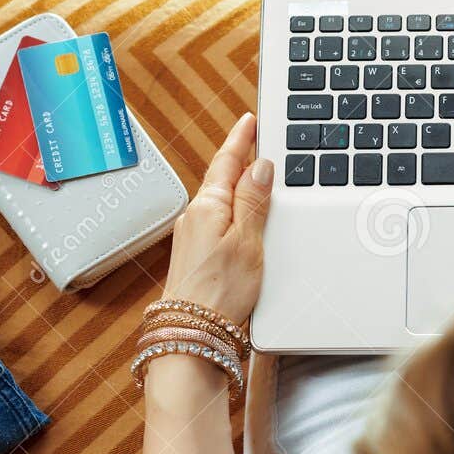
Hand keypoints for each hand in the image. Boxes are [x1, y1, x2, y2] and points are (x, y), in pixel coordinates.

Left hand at [159, 112, 272, 325]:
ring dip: (240, 186)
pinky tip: (247, 218)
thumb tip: (260, 165)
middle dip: (242, 159)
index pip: (227, 161)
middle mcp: (196, 216)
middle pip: (223, 178)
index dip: (241, 139)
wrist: (192, 334)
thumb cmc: (220, 291)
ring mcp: (194, 236)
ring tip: (259, 176)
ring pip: (222, 200)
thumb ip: (253, 201)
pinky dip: (236, 211)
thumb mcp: (247, 240)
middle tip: (259, 139)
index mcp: (208, 206)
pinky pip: (219, 220)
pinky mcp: (198, 255)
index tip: (250, 119)